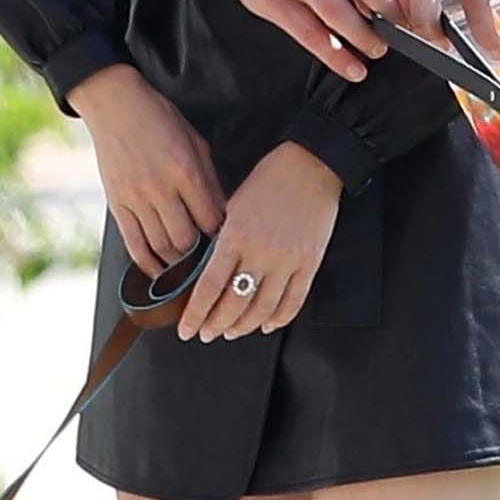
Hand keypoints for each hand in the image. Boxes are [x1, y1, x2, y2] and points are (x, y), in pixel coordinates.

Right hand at [69, 65, 225, 274]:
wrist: (115, 105)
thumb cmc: (160, 120)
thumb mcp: (196, 142)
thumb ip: (210, 181)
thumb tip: (223, 214)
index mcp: (186, 171)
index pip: (210, 220)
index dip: (221, 237)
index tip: (227, 242)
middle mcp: (161, 189)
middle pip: (186, 241)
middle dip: (200, 255)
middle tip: (210, 260)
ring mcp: (136, 199)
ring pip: (161, 247)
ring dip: (177, 263)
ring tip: (189, 267)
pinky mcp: (117, 205)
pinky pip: (133, 244)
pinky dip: (148, 263)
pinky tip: (160, 272)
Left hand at [178, 142, 342, 341]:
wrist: (312, 165)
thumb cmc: (270, 180)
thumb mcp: (235, 205)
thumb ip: (223, 239)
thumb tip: (209, 271)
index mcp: (235, 236)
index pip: (209, 288)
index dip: (196, 315)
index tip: (186, 330)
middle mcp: (260, 253)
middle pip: (234, 304)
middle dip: (216, 325)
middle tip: (207, 334)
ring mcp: (288, 261)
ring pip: (263, 308)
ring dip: (244, 326)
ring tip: (232, 332)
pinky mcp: (310, 263)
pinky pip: (293, 301)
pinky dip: (279, 318)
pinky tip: (267, 325)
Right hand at [213, 0, 410, 82]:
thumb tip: (404, 0)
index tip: (422, 19)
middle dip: (394, 17)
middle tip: (405, 36)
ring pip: (339, 12)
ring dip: (367, 37)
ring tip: (378, 49)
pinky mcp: (274, 1)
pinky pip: (311, 35)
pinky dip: (337, 56)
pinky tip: (353, 68)